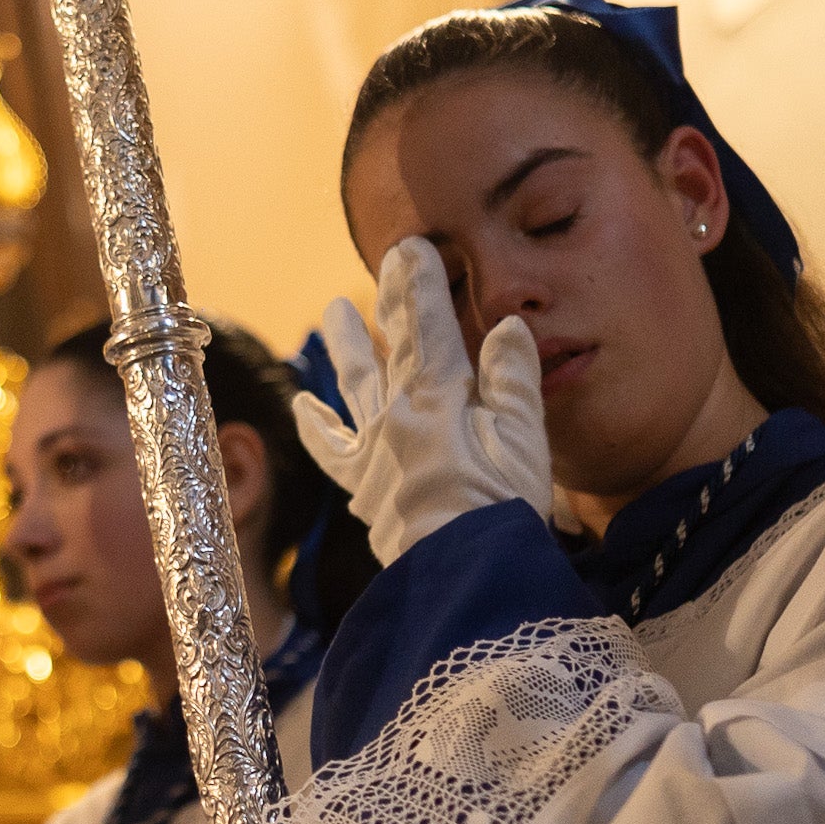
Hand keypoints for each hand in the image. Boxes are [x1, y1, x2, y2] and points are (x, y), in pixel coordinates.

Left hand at [292, 238, 550, 567]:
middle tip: (387, 262)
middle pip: (393, 344)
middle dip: (391, 300)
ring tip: (332, 312)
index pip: (429, 324)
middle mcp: (396, 413)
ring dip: (346, 344)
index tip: (414, 247)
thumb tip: (505, 326)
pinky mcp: (362, 486)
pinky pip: (330, 450)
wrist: (460, 576)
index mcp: (438, 395)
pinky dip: (314, 425)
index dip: (421, 283)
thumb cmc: (501, 508)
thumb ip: (513, 379)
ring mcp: (374, 449)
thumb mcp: (524, 439)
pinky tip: (301, 404)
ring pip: (355, 383)